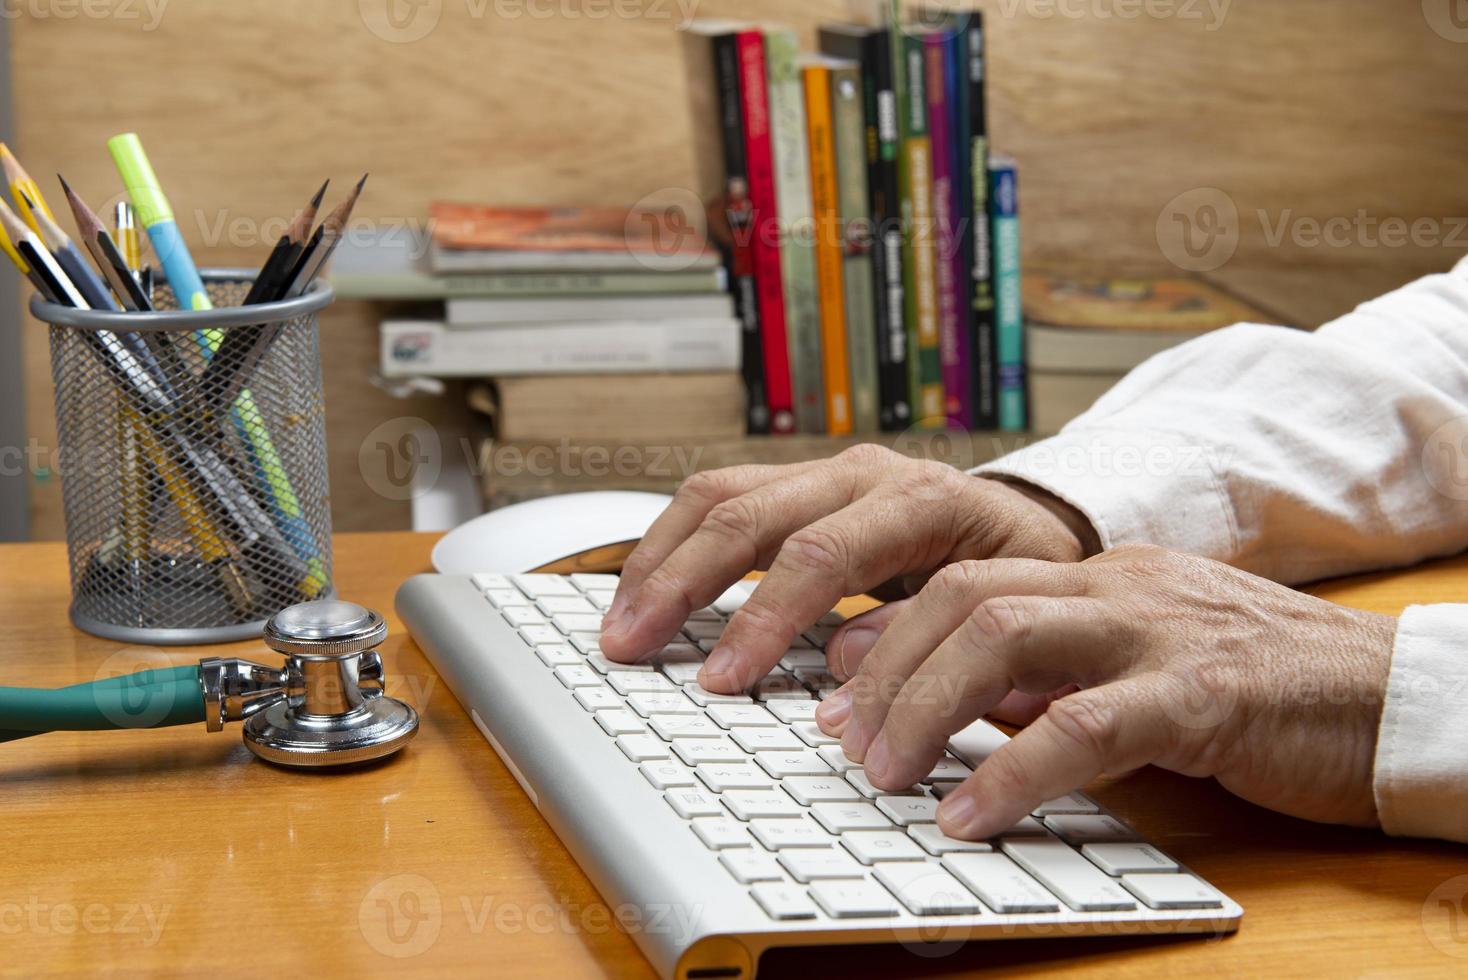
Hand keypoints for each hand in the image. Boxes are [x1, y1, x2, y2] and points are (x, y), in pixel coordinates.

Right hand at [598, 445, 1099, 691]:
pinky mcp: (798, 485)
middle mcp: (862, 472)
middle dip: (682, 584)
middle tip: (632, 646)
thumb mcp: (1005, 607)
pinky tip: (644, 586)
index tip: (722, 677)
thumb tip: (845, 658)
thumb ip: (930, 627)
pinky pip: (718, 499)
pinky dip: (672, 542)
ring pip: (718, 494)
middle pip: (750, 513)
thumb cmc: (1019, 575)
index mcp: (921, 499)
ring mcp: (825, 472)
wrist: (1029, 526)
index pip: (823, 552)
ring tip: (619, 620)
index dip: (763, 617)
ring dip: (659, 559)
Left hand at [815, 545, 1397, 837]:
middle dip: (883, 665)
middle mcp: (1113, 586)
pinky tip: (969, 816)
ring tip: (881, 772)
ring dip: (924, 705)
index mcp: (1093, 577)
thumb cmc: (1255, 689)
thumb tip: (958, 702)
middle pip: (962, 593)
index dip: (882, 627)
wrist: (1390, 694)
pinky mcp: (1203, 692)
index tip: (825, 677)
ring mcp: (1156, 630)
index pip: (961, 577)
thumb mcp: (1135, 666)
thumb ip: (1049, 673)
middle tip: (836, 735)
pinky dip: (1013, 772)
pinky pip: (1087, 724)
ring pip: (1004, 634)